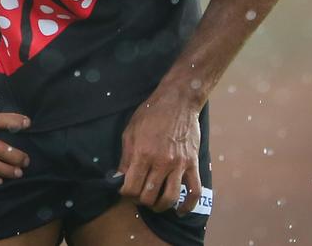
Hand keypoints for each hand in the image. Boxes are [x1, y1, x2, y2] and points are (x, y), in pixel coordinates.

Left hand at [118, 89, 200, 213]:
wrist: (178, 101)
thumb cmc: (151, 113)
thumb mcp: (131, 131)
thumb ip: (125, 157)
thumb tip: (118, 178)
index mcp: (143, 153)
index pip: (131, 187)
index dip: (125, 194)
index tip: (125, 190)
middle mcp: (161, 162)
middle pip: (149, 196)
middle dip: (140, 200)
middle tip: (139, 196)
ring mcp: (179, 164)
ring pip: (170, 198)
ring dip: (160, 206)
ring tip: (155, 204)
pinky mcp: (193, 163)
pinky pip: (194, 191)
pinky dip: (188, 206)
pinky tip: (179, 211)